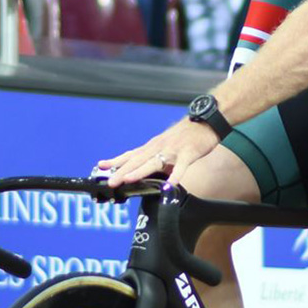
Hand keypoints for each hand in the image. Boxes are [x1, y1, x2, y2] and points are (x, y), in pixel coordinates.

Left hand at [99, 116, 220, 186]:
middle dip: (122, 171)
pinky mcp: (188, 153)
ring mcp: (173, 150)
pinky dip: (176, 175)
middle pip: (138, 160)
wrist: (206, 121)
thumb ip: (157, 163)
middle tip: (110, 182)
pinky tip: (171, 185)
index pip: (131, 155)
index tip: (101, 166)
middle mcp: (159, 147)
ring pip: (154, 162)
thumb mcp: (167, 147)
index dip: (116, 161)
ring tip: (128, 180)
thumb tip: (148, 178)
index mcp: (153, 147)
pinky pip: (181, 166)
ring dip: (140, 171)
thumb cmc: (186, 136)